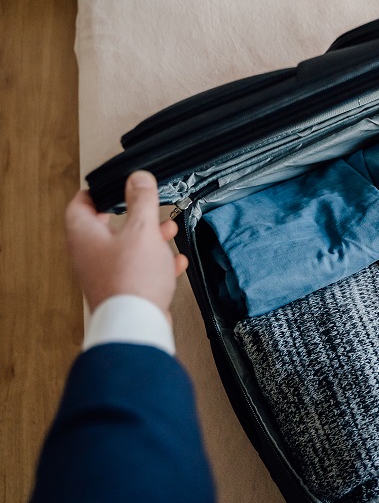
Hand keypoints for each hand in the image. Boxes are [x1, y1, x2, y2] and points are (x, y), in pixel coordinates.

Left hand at [65, 171, 187, 316]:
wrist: (136, 324)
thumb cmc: (132, 279)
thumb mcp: (142, 229)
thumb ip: (142, 201)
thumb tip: (139, 178)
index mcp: (85, 236)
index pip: (79, 205)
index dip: (94, 193)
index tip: (109, 186)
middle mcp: (90, 256)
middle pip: (106, 227)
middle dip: (131, 215)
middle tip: (142, 205)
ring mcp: (105, 275)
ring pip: (125, 248)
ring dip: (148, 238)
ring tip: (168, 231)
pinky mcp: (123, 291)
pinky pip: (138, 270)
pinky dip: (156, 262)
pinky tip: (174, 262)